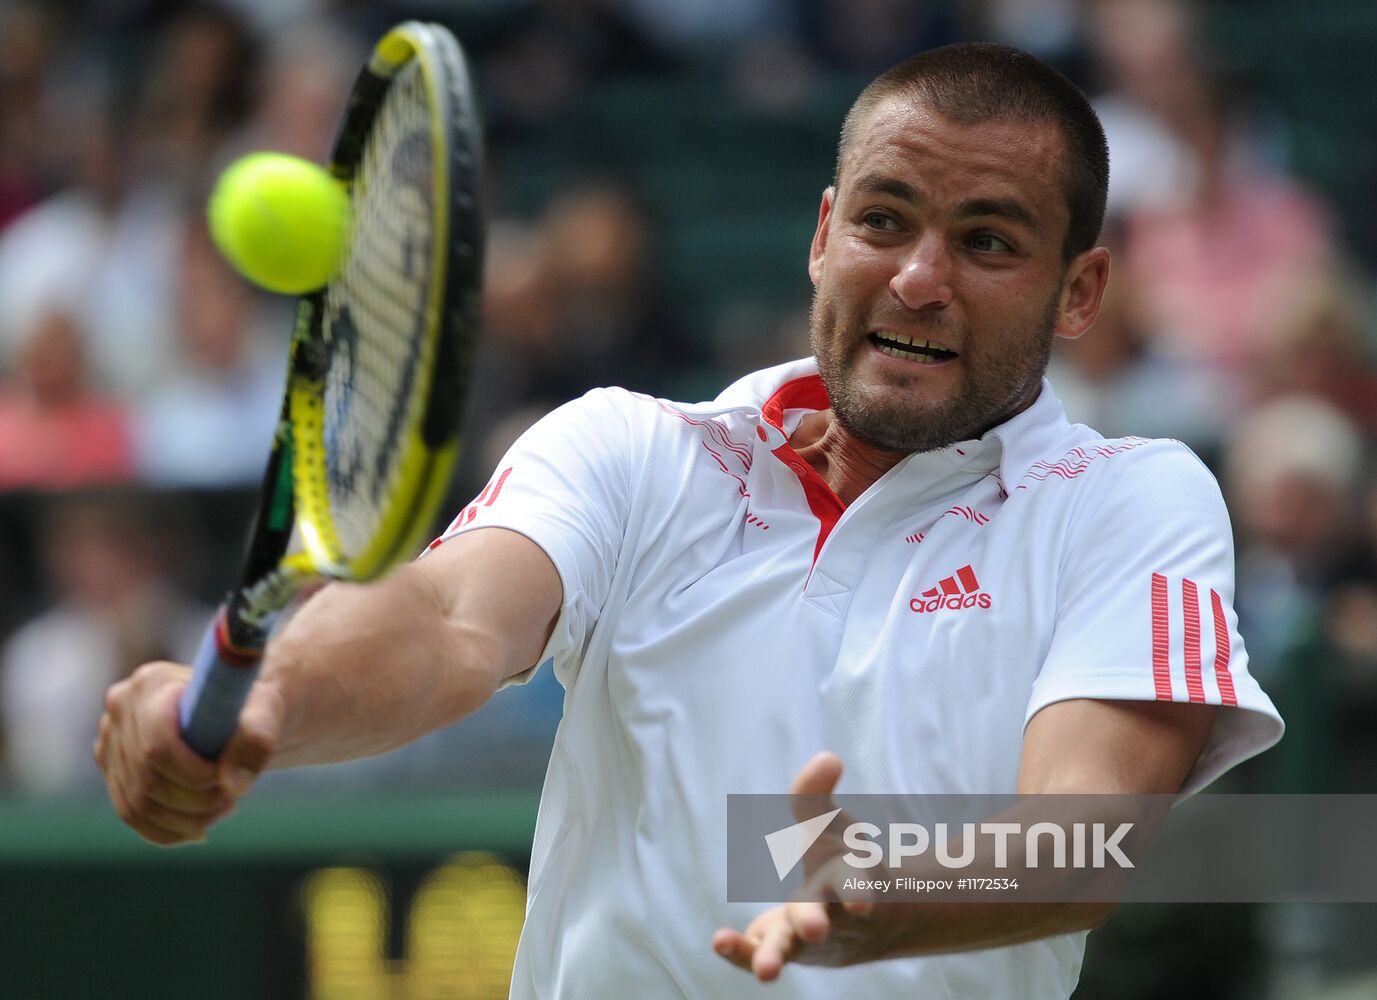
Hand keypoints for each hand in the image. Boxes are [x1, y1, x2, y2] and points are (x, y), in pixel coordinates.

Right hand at [94, 661, 283, 844]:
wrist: (237, 709)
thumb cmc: (252, 705)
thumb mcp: (267, 711)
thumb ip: (257, 739)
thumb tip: (234, 785)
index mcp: (153, 682)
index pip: (158, 746)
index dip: (193, 775)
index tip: (227, 782)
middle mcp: (121, 709)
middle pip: (147, 779)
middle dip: (195, 801)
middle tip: (231, 799)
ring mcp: (110, 740)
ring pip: (137, 804)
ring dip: (185, 820)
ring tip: (224, 808)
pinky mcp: (113, 768)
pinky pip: (132, 814)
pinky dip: (167, 830)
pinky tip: (200, 828)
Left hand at [712, 752, 880, 981]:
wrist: (860, 923)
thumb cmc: (840, 862)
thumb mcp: (831, 825)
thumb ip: (817, 794)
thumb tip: (828, 758)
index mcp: (852, 882)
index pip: (856, 883)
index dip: (858, 890)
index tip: (861, 902)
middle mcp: (831, 916)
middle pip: (824, 920)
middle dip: (816, 922)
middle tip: (813, 930)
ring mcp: (803, 940)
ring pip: (791, 948)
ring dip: (777, 956)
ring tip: (766, 972)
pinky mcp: (779, 949)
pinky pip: (758, 953)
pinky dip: (741, 952)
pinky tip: (719, 941)